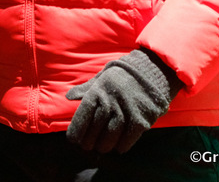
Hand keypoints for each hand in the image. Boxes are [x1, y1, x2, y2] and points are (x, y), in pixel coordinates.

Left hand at [66, 49, 181, 153]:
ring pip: (110, 136)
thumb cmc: (122, 76)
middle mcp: (111, 101)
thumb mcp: (102, 78)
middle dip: (89, 141)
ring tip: (101, 148)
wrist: (150, 71)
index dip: (77, 129)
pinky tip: (118, 147)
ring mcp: (126, 111)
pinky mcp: (140, 119)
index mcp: (99, 90)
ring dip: (104, 145)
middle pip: (96, 128)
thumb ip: (86, 89)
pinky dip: (121, 146)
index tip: (73, 139)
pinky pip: (128, 138)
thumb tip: (68, 96)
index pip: (83, 114)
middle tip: (87, 147)